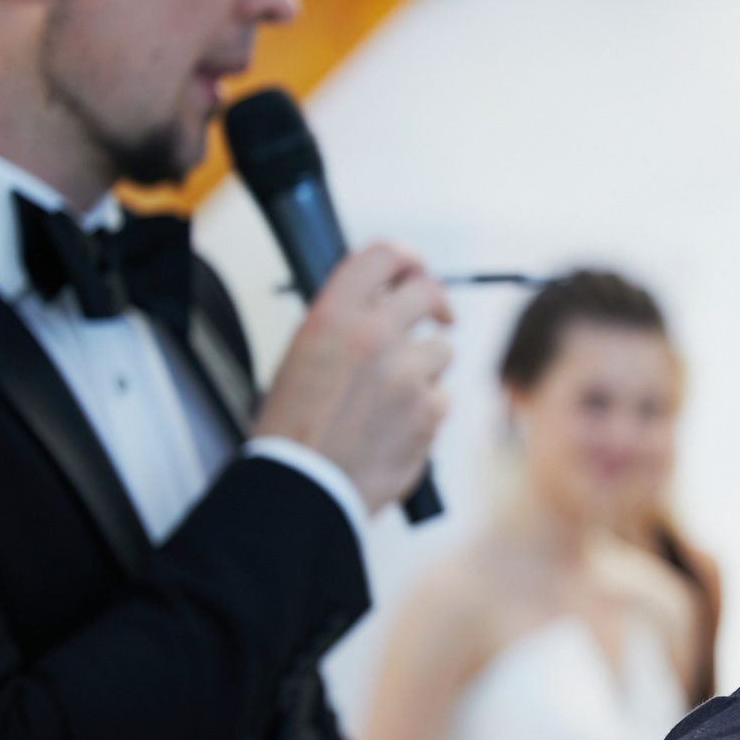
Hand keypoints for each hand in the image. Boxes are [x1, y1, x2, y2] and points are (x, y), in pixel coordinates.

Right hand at [254, 242, 452, 515]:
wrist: (305, 484)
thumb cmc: (297, 424)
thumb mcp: (305, 354)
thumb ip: (345, 321)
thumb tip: (384, 299)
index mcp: (333, 315)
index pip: (384, 256)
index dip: (406, 258)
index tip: (416, 269)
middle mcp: (373, 335)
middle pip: (428, 293)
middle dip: (437, 304)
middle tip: (440, 315)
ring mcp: (406, 372)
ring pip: (440, 351)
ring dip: (425, 369)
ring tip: (389, 399)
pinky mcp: (429, 409)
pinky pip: (443, 396)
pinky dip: (427, 409)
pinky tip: (396, 427)